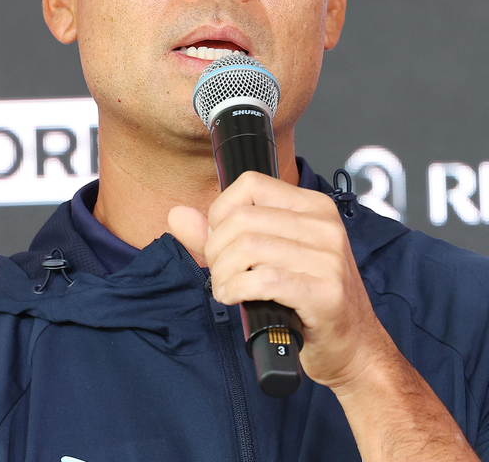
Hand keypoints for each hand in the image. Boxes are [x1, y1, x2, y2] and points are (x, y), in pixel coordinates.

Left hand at [168, 170, 391, 390]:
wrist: (354, 348)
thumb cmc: (309, 300)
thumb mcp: (269, 257)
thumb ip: (220, 235)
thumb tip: (177, 215)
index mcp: (313, 207)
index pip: (251, 184)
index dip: (221, 211)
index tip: (218, 239)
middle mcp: (324, 225)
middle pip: (243, 218)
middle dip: (216, 248)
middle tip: (218, 272)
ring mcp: (328, 258)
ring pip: (249, 247)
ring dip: (223, 273)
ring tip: (225, 288)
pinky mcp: (325, 292)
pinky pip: (264, 279)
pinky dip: (237, 289)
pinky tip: (233, 298)